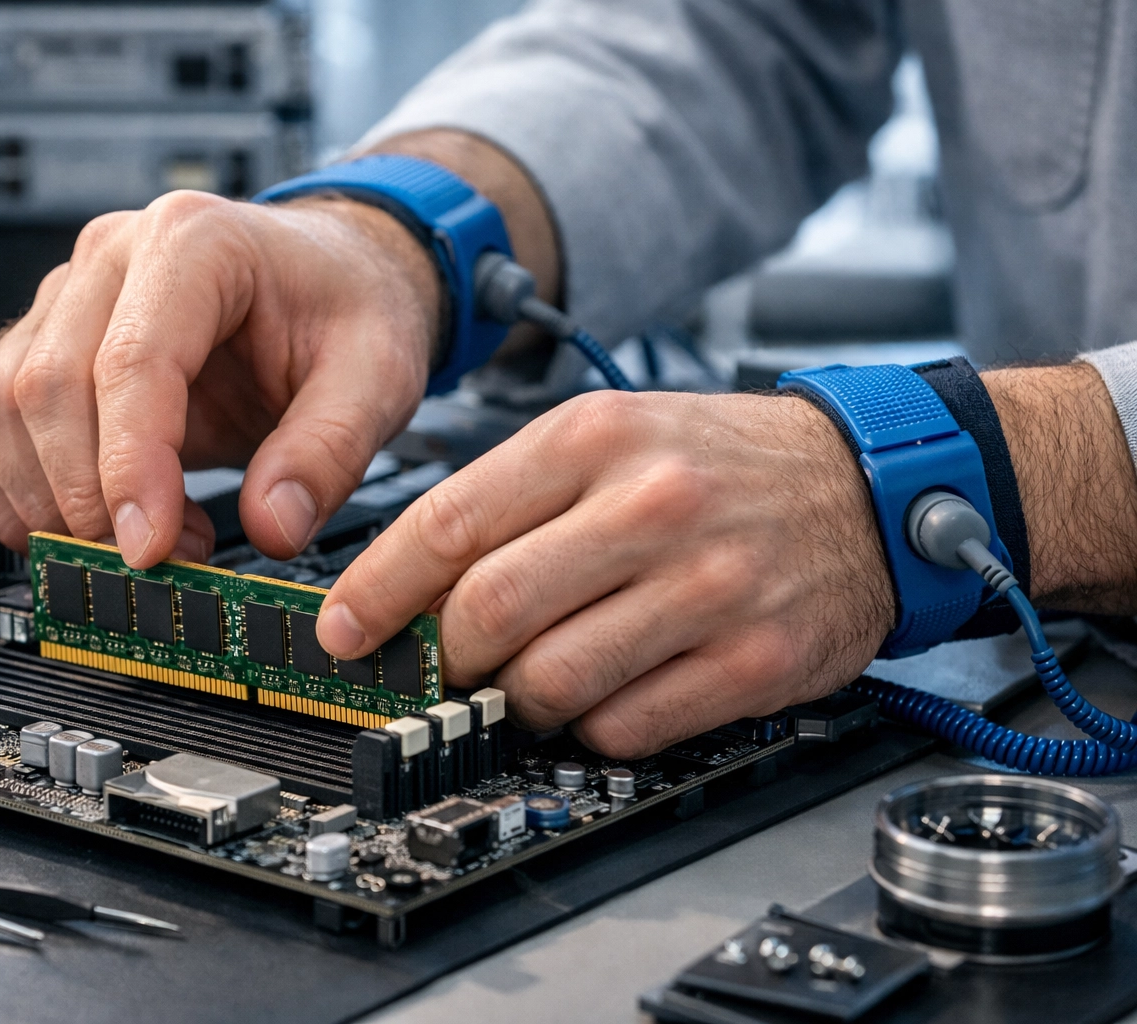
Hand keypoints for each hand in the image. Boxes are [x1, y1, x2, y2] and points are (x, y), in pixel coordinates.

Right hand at [0, 190, 440, 565]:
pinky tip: (84, 528)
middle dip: (87, 499)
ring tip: (148, 540)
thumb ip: (329, 451)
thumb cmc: (346, 306)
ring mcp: (65, 299)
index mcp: (193, 242)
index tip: (150, 546)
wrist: (328, 277)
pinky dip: (13, 492)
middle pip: (46, 388)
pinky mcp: (41, 344)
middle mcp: (111, 258)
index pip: (129, 361)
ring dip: (51, 502)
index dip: (130, 467)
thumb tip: (272, 526)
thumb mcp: (377, 375)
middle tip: (158, 560)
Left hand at [316, 390, 894, 756]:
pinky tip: (606, 693)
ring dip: (518, 697)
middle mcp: (648, 506)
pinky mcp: (751, 660)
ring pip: (550, 680)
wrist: (868, 485)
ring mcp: (705, 586)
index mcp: (593, 439)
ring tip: (531, 678)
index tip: (341, 633)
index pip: (448, 522)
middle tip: (441, 667)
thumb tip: (409, 589)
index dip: (377, 591)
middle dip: (445, 657)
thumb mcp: (611, 438)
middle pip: (489, 611)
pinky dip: (594, 725)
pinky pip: (627, 724)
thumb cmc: (722, 464)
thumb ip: (512, 503)